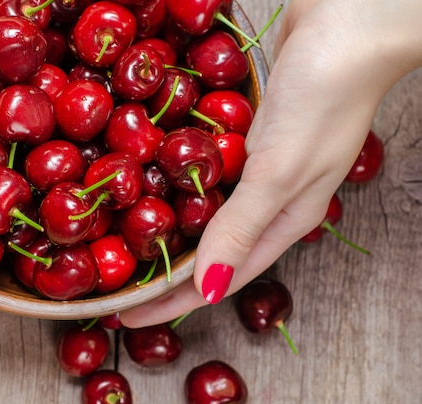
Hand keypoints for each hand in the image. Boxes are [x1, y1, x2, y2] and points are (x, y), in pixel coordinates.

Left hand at [120, 0, 421, 326]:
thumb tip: (207, 288)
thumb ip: (241, 227)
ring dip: (165, 228)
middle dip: (163, 271)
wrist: (346, 21)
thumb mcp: (280, 171)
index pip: (219, 276)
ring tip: (121, 241)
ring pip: (201, 211)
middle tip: (116, 283)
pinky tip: (147, 181)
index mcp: (282, 219)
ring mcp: (254, 166)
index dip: (172, 300)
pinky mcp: (243, 136)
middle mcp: (266, 198)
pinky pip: (200, 170)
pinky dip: (172, 182)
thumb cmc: (323, 98)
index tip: (128, 314)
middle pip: (207, 249)